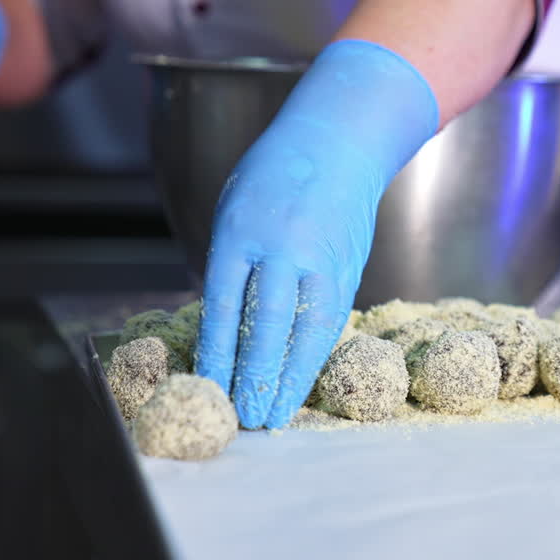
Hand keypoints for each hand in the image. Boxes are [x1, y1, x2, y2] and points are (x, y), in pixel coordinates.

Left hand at [193, 40, 437, 428]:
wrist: (338, 144)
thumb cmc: (275, 178)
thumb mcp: (236, 210)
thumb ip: (232, 265)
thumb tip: (224, 330)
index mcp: (241, 230)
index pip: (224, 304)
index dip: (218, 352)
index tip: (210, 389)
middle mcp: (283, 246)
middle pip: (266, 322)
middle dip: (255, 374)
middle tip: (246, 416)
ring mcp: (321, 257)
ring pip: (306, 327)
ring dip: (291, 375)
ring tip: (278, 412)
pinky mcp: (348, 266)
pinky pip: (330, 318)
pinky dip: (315, 353)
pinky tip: (304, 379)